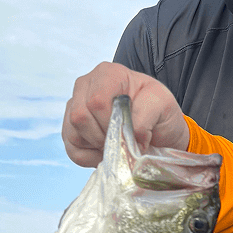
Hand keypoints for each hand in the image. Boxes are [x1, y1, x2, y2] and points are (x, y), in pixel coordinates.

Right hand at [62, 62, 190, 167]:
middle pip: (79, 117)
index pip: (96, 100)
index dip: (110, 122)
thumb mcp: (163, 106)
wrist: (159, 132)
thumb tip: (129, 135)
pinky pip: (73, 151)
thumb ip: (146, 114)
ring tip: (119, 144)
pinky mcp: (70, 131)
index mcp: (107, 74)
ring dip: (100, 147)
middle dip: (105, 136)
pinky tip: (109, 151)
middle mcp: (86, 86)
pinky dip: (94, 158)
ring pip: (74, 134)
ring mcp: (74, 107)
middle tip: (125, 141)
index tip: (130, 131)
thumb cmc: (159, 114)